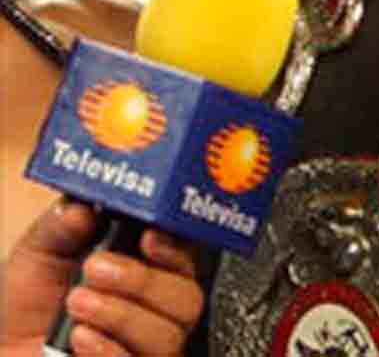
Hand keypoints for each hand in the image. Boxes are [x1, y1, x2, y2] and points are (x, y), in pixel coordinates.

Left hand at [0, 200, 203, 356]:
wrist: (3, 348)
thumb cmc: (26, 305)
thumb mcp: (40, 253)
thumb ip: (62, 226)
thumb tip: (83, 208)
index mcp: (147, 268)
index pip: (187, 255)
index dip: (177, 247)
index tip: (149, 237)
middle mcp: (155, 310)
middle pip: (188, 298)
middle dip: (143, 280)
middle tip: (96, 269)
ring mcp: (144, 349)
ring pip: (168, 335)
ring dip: (121, 315)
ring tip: (77, 303)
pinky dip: (108, 349)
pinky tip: (80, 337)